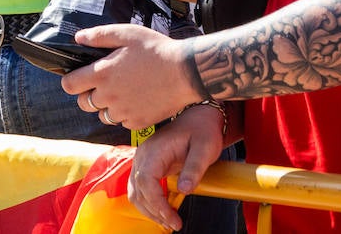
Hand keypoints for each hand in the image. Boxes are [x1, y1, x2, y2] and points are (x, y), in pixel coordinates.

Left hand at [61, 24, 203, 128]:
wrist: (185, 72)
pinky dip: (124, 114)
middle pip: (83, 103)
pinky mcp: (138, 123)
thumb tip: (78, 38)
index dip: (71, 80)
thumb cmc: (156, 49)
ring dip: (105, 106)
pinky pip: (121, 122)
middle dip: (87, 94)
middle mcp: (109, 96)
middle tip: (103, 83)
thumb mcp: (127, 33)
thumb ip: (99, 36)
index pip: (69, 85)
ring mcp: (123, 112)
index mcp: (102, 74)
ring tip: (121, 92)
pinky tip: (135, 100)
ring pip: (102, 115)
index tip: (80, 76)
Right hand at [127, 105, 224, 228]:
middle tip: (174, 224)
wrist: (199, 117)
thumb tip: (184, 191)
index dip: (157, 203)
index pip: (146, 181)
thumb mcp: (205, 148)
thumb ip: (194, 168)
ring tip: (169, 221)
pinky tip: (163, 211)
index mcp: (155, 150)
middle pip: (138, 190)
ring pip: (136, 191)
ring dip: (149, 209)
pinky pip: (141, 187)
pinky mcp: (147, 165)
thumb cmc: (202, 130)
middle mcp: (143, 155)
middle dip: (154, 211)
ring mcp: (143, 160)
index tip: (173, 218)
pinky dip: (149, 202)